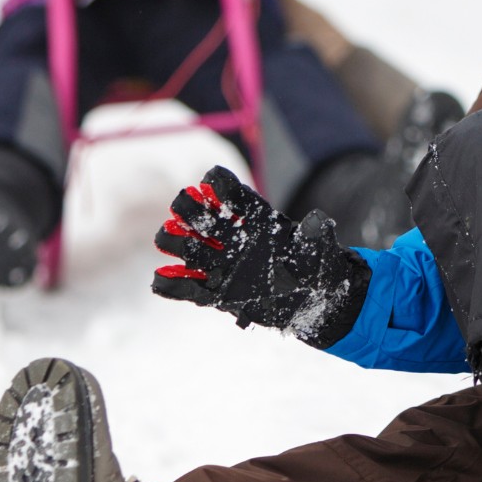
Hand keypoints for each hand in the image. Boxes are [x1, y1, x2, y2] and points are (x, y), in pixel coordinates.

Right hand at [152, 165, 367, 347]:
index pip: (236, 197)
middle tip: (182, 208)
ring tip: (168, 237)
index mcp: (258, 222)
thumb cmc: (317, 268)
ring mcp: (223, 266)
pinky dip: (171, 285)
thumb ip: (316, 236)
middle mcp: (235, 240)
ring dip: (174, 242)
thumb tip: (319, 220)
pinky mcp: (217, 294)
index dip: (222, 186)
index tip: (212, 180)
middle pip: (203, 218)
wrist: (313, 301)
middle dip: (189, 210)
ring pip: (189, 249)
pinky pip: (187, 289)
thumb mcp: (320, 251)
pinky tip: (160, 280)